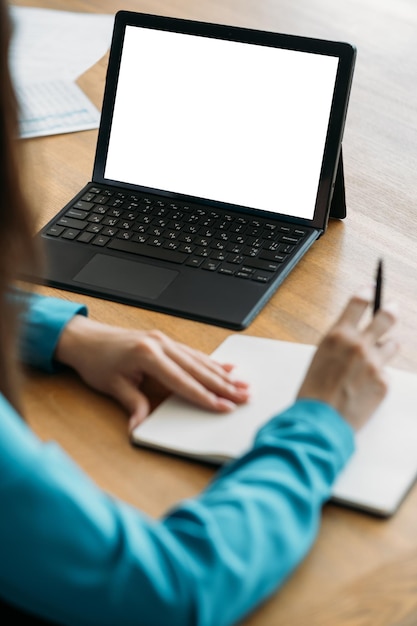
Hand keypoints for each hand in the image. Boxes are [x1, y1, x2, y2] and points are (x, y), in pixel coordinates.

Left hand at [54, 316, 248, 431]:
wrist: (85, 339)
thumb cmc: (96, 362)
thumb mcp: (112, 386)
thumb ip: (133, 404)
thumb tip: (140, 426)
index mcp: (148, 354)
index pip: (183, 381)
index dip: (204, 396)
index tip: (223, 406)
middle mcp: (160, 344)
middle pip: (198, 369)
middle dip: (223, 385)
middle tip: (245, 396)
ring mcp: (164, 340)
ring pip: (199, 360)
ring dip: (222, 373)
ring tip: (243, 384)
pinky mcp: (165, 340)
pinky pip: (192, 353)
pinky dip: (211, 362)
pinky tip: (226, 367)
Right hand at [297, 289, 398, 429]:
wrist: (320, 420)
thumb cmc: (314, 391)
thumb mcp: (321, 357)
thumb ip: (339, 344)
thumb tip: (354, 339)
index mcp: (338, 335)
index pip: (358, 303)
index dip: (367, 292)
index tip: (371, 288)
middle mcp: (358, 344)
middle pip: (385, 317)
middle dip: (390, 311)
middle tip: (393, 308)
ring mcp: (374, 363)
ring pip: (392, 345)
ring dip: (386, 347)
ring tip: (377, 356)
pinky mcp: (383, 382)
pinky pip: (386, 373)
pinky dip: (378, 377)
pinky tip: (365, 387)